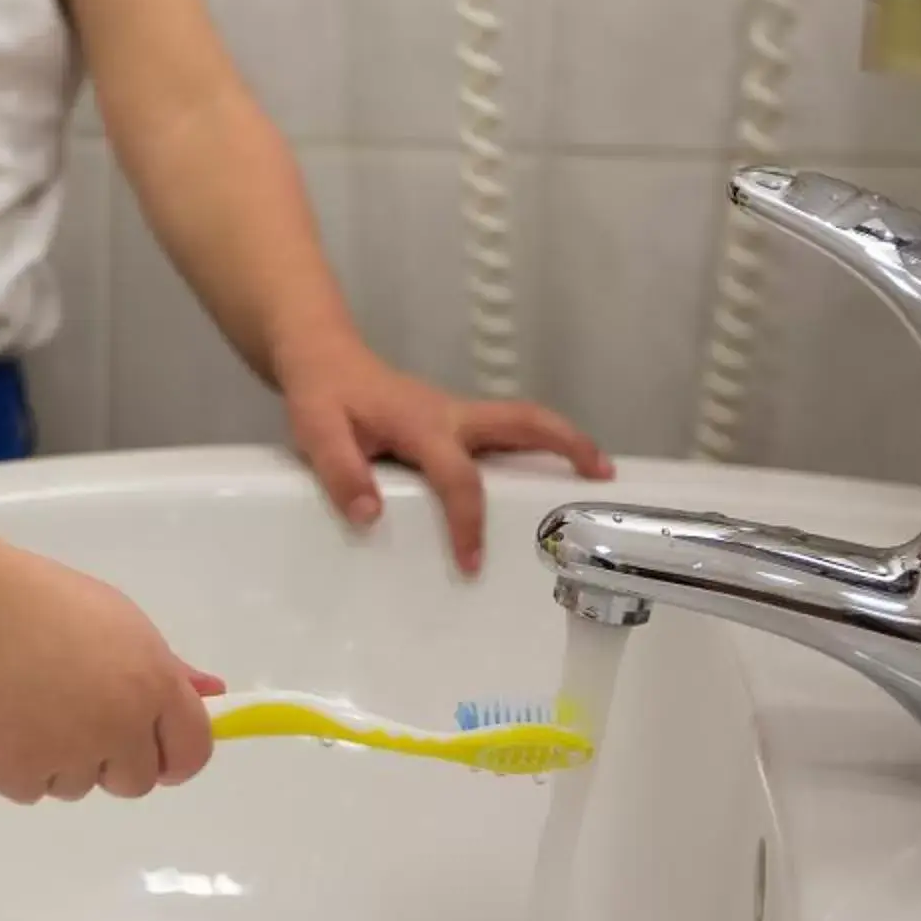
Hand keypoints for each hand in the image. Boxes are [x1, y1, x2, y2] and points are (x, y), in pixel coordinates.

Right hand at [0, 558, 220, 802]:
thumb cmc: (49, 607)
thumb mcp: (122, 623)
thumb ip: (168, 670)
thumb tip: (214, 693)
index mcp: (152, 686)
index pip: (192, 752)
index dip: (174, 755)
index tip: (151, 748)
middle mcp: (118, 727)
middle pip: (136, 781)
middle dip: (111, 759)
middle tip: (74, 716)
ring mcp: (68, 754)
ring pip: (78, 787)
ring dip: (60, 761)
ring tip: (30, 708)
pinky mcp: (18, 773)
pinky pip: (31, 789)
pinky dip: (19, 766)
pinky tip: (4, 723)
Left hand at [278, 339, 611, 576]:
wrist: (322, 356)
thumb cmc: (322, 395)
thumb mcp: (316, 431)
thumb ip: (341, 472)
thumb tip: (372, 515)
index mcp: (422, 424)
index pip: (458, 477)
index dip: (468, 521)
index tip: (472, 564)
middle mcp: (450, 416)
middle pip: (523, 421)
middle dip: (567, 444)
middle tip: (603, 475)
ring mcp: (456, 415)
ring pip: (520, 423)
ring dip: (559, 444)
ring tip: (595, 476)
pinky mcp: (452, 421)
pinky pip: (501, 434)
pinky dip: (531, 449)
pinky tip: (537, 480)